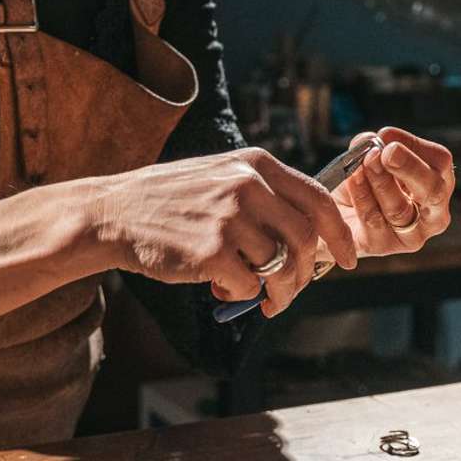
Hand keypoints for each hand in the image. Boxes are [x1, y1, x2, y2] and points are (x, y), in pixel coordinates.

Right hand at [95, 148, 357, 316]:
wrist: (112, 214)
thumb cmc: (169, 201)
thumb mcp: (221, 176)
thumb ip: (264, 195)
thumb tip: (311, 236)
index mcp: (255, 164)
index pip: (320, 199)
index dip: (340, 235)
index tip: (348, 260)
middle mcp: (247, 186)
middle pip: (307, 239)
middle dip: (308, 275)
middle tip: (293, 292)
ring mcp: (230, 218)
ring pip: (281, 267)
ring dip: (278, 292)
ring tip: (259, 296)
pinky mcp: (211, 252)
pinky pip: (250, 285)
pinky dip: (242, 294)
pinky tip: (221, 288)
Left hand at [331, 127, 454, 257]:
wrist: (333, 214)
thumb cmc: (362, 183)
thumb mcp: (369, 158)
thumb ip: (373, 146)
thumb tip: (374, 139)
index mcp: (438, 184)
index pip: (440, 162)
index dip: (414, 146)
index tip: (387, 135)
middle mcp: (433, 213)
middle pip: (433, 191)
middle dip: (410, 168)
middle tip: (388, 152)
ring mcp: (410, 234)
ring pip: (399, 208)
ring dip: (380, 180)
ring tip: (365, 161)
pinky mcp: (383, 246)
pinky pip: (374, 219)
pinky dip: (361, 195)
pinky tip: (353, 178)